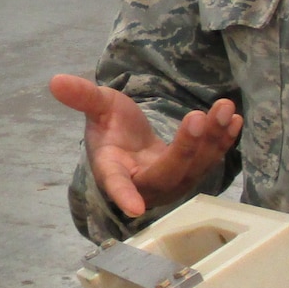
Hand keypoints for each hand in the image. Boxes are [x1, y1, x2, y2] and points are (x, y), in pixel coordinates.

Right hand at [49, 74, 242, 218]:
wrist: (132, 145)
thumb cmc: (112, 129)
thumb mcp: (98, 108)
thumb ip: (81, 97)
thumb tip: (54, 80)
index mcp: (114, 170)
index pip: (117, 185)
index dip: (124, 195)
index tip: (134, 207)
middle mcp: (145, 183)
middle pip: (167, 174)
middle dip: (186, 148)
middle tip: (198, 118)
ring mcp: (172, 181)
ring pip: (195, 167)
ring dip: (212, 139)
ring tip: (223, 108)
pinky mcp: (192, 172)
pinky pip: (210, 160)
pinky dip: (223, 140)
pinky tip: (234, 118)